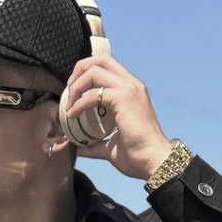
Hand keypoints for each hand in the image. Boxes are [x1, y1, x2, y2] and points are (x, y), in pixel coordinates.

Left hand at [64, 54, 171, 179]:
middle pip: (100, 60)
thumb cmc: (136, 154)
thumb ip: (95, 145)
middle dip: (79, 71)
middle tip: (69, 93)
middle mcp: (131, 85)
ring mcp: (129, 90)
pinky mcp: (125, 99)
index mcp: (130, 90)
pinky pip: (94, 93)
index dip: (86, 73)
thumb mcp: (111, 146)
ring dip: (76, 86)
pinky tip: (72, 115)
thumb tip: (80, 148)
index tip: (74, 93)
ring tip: (69, 106)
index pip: (107, 65)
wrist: (153, 162)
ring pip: (95, 71)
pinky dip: (79, 103)